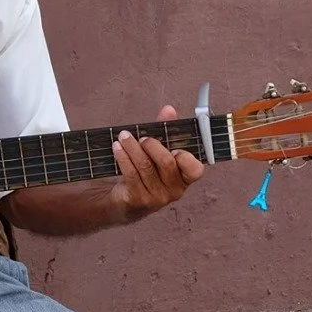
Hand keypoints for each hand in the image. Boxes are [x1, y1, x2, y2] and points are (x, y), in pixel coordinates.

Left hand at [111, 105, 205, 219]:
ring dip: (132, 148)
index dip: (186, 158)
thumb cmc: (149, 172)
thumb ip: (166, 131)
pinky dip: (123, 157)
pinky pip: (131, 174)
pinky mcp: (138, 200)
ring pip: (145, 167)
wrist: (128, 201)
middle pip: (166, 163)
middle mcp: (175, 190)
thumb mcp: (159, 151)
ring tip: (123, 136)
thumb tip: (169, 109)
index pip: (195, 170)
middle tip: (142, 138)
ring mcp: (156, 197)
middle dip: (152, 145)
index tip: (174, 148)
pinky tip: (117, 147)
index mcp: (185, 178)